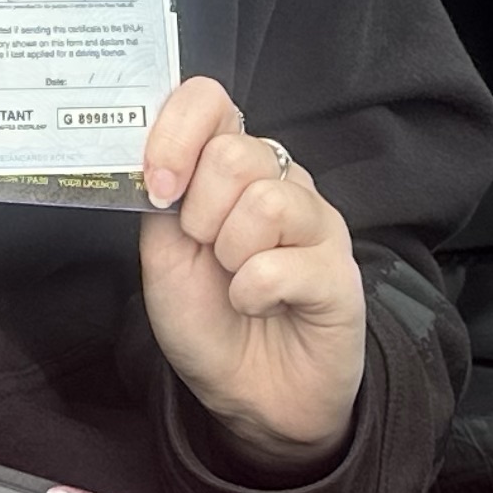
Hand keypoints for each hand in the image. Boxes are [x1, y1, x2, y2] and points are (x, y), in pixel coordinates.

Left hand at [137, 77, 364, 469]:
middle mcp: (280, 181)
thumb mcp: (163, 253)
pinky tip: (258, 305)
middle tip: (206, 250)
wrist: (249, 393)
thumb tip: (152, 155)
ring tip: (236, 280)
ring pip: (265, 202)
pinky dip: (252, 293)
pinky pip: (282, 265)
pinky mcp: (340, 273)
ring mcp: (317, 224)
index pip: (210, 99)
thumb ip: (159, 198)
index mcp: (231, 166)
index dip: (177, 131)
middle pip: (235, 153)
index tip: (157, 184)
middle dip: (200, 213)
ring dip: (230, 254)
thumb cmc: (208, 318)